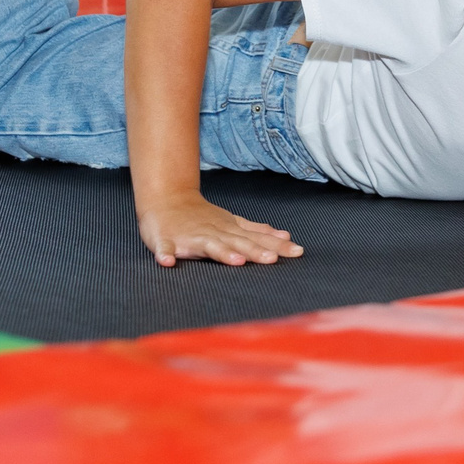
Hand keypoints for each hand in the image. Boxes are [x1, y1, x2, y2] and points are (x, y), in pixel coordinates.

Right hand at [136, 193, 304, 266]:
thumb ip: (256, 231)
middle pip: (238, 243)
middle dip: (255, 251)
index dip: (277, 246)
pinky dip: (166, 255)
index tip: (297, 252)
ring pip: (209, 246)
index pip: (257, 239)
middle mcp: (214, 233)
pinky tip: (167, 262)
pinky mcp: (167, 242)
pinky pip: (165, 249)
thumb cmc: (201, 217)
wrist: (166, 200)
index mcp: (230, 231)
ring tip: (237, 262)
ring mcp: (191, 238)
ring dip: (223, 253)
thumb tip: (285, 236)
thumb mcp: (231, 222)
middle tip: (273, 259)